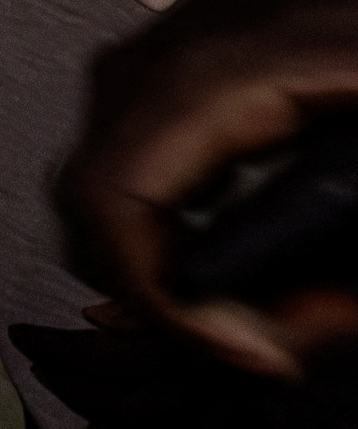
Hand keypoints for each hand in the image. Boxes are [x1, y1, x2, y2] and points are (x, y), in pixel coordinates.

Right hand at [68, 0, 357, 375]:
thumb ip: (349, 234)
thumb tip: (305, 318)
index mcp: (207, 76)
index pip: (114, 208)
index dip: (174, 308)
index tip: (262, 355)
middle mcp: (152, 72)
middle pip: (96, 216)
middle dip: (173, 305)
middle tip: (272, 344)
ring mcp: (151, 72)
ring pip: (109, 201)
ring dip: (176, 276)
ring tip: (273, 311)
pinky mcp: (172, 83)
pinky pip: (136, 178)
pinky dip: (178, 240)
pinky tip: (257, 265)